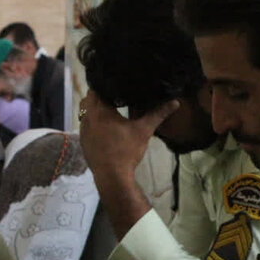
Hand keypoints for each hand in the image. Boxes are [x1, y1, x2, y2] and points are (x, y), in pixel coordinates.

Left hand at [78, 90, 178, 239]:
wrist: (112, 176)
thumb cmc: (126, 150)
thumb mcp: (144, 130)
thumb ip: (158, 114)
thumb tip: (175, 102)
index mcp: (100, 111)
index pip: (96, 89)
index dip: (104, 85)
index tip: (115, 83)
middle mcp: (87, 118)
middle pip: (89, 100)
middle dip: (100, 96)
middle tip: (115, 94)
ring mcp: (83, 131)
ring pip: (85, 113)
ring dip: (95, 109)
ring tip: (111, 109)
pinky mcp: (84, 142)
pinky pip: (86, 125)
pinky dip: (94, 123)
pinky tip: (106, 127)